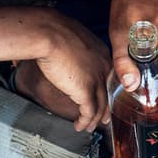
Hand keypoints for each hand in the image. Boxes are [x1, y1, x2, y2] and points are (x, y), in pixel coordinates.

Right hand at [34, 13, 112, 130]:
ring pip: (101, 105)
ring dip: (94, 119)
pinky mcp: (85, 90)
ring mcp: (97, 79)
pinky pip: (89, 112)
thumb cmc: (53, 30)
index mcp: (102, 53)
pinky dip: (84, 121)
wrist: (48, 33)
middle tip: (102, 118)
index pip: (110, 76)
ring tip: (88, 126)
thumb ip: (76, 50)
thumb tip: (67, 55)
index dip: (106, 90)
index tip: (102, 98)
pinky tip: (79, 126)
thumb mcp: (72, 38)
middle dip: (105, 108)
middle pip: (109, 93)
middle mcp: (103, 66)